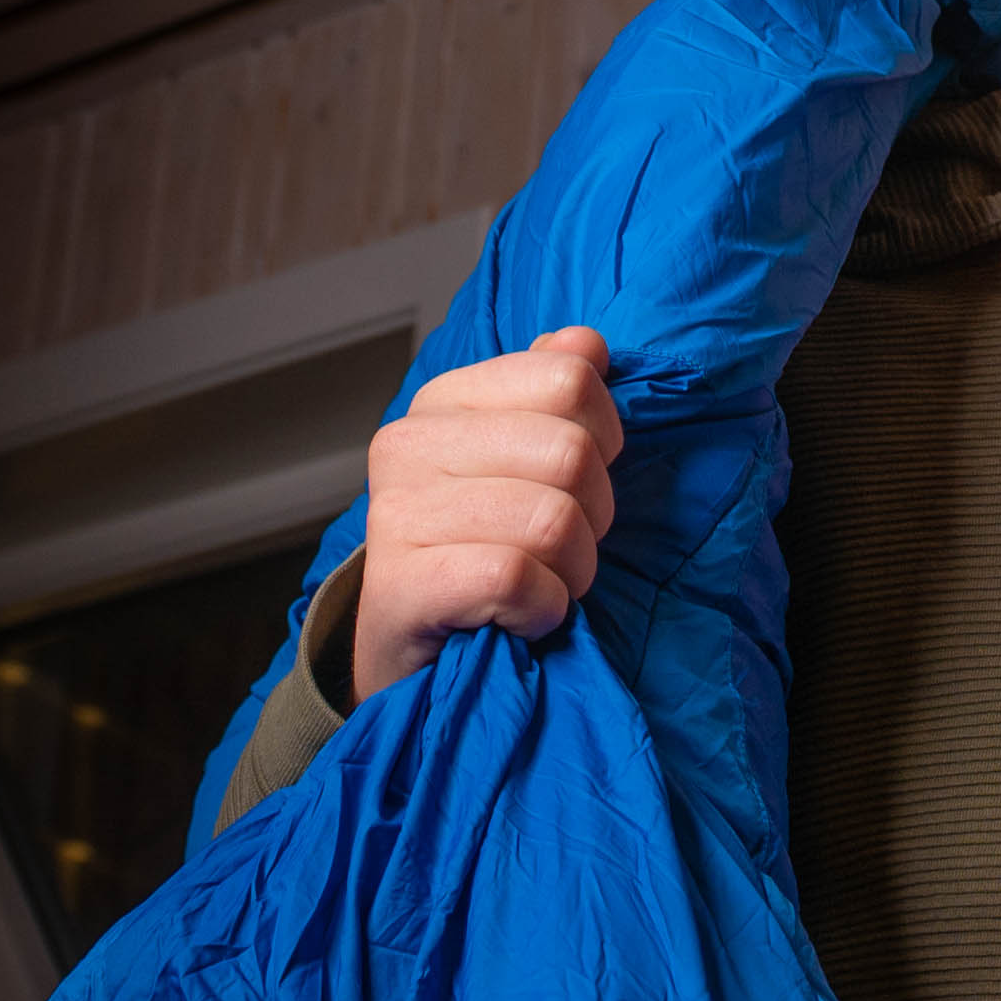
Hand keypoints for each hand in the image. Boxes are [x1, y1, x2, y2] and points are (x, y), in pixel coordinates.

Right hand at [345, 328, 624, 701]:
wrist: (413, 657)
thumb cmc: (482, 554)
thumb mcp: (521, 464)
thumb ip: (553, 396)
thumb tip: (588, 343)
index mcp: (445, 400)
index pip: (571, 376)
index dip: (603, 438)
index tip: (574, 483)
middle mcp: (409, 444)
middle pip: (573, 452)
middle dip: (593, 517)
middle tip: (558, 551)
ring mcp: (397, 514)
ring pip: (553, 521)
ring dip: (571, 573)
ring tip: (538, 587)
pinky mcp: (400, 583)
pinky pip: (516, 578)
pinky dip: (542, 609)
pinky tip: (518, 617)